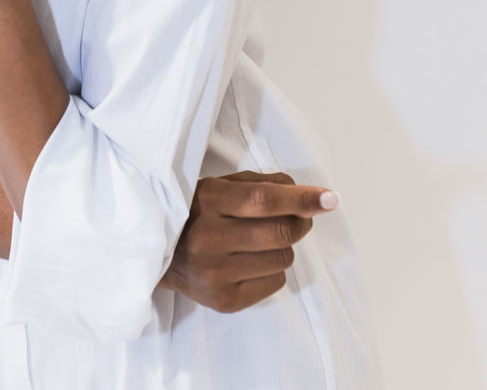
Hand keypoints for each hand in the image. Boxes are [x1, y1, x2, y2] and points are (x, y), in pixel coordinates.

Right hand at [159, 171, 337, 312]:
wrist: (155, 254)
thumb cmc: (194, 211)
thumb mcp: (216, 186)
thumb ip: (258, 185)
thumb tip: (303, 192)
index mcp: (208, 201)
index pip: (265, 200)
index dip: (302, 199)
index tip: (331, 198)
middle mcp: (210, 239)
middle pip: (281, 232)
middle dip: (301, 221)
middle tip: (299, 217)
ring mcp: (216, 274)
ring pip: (282, 258)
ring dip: (282, 246)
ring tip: (261, 240)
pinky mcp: (223, 301)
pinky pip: (274, 283)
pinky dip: (273, 269)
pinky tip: (251, 261)